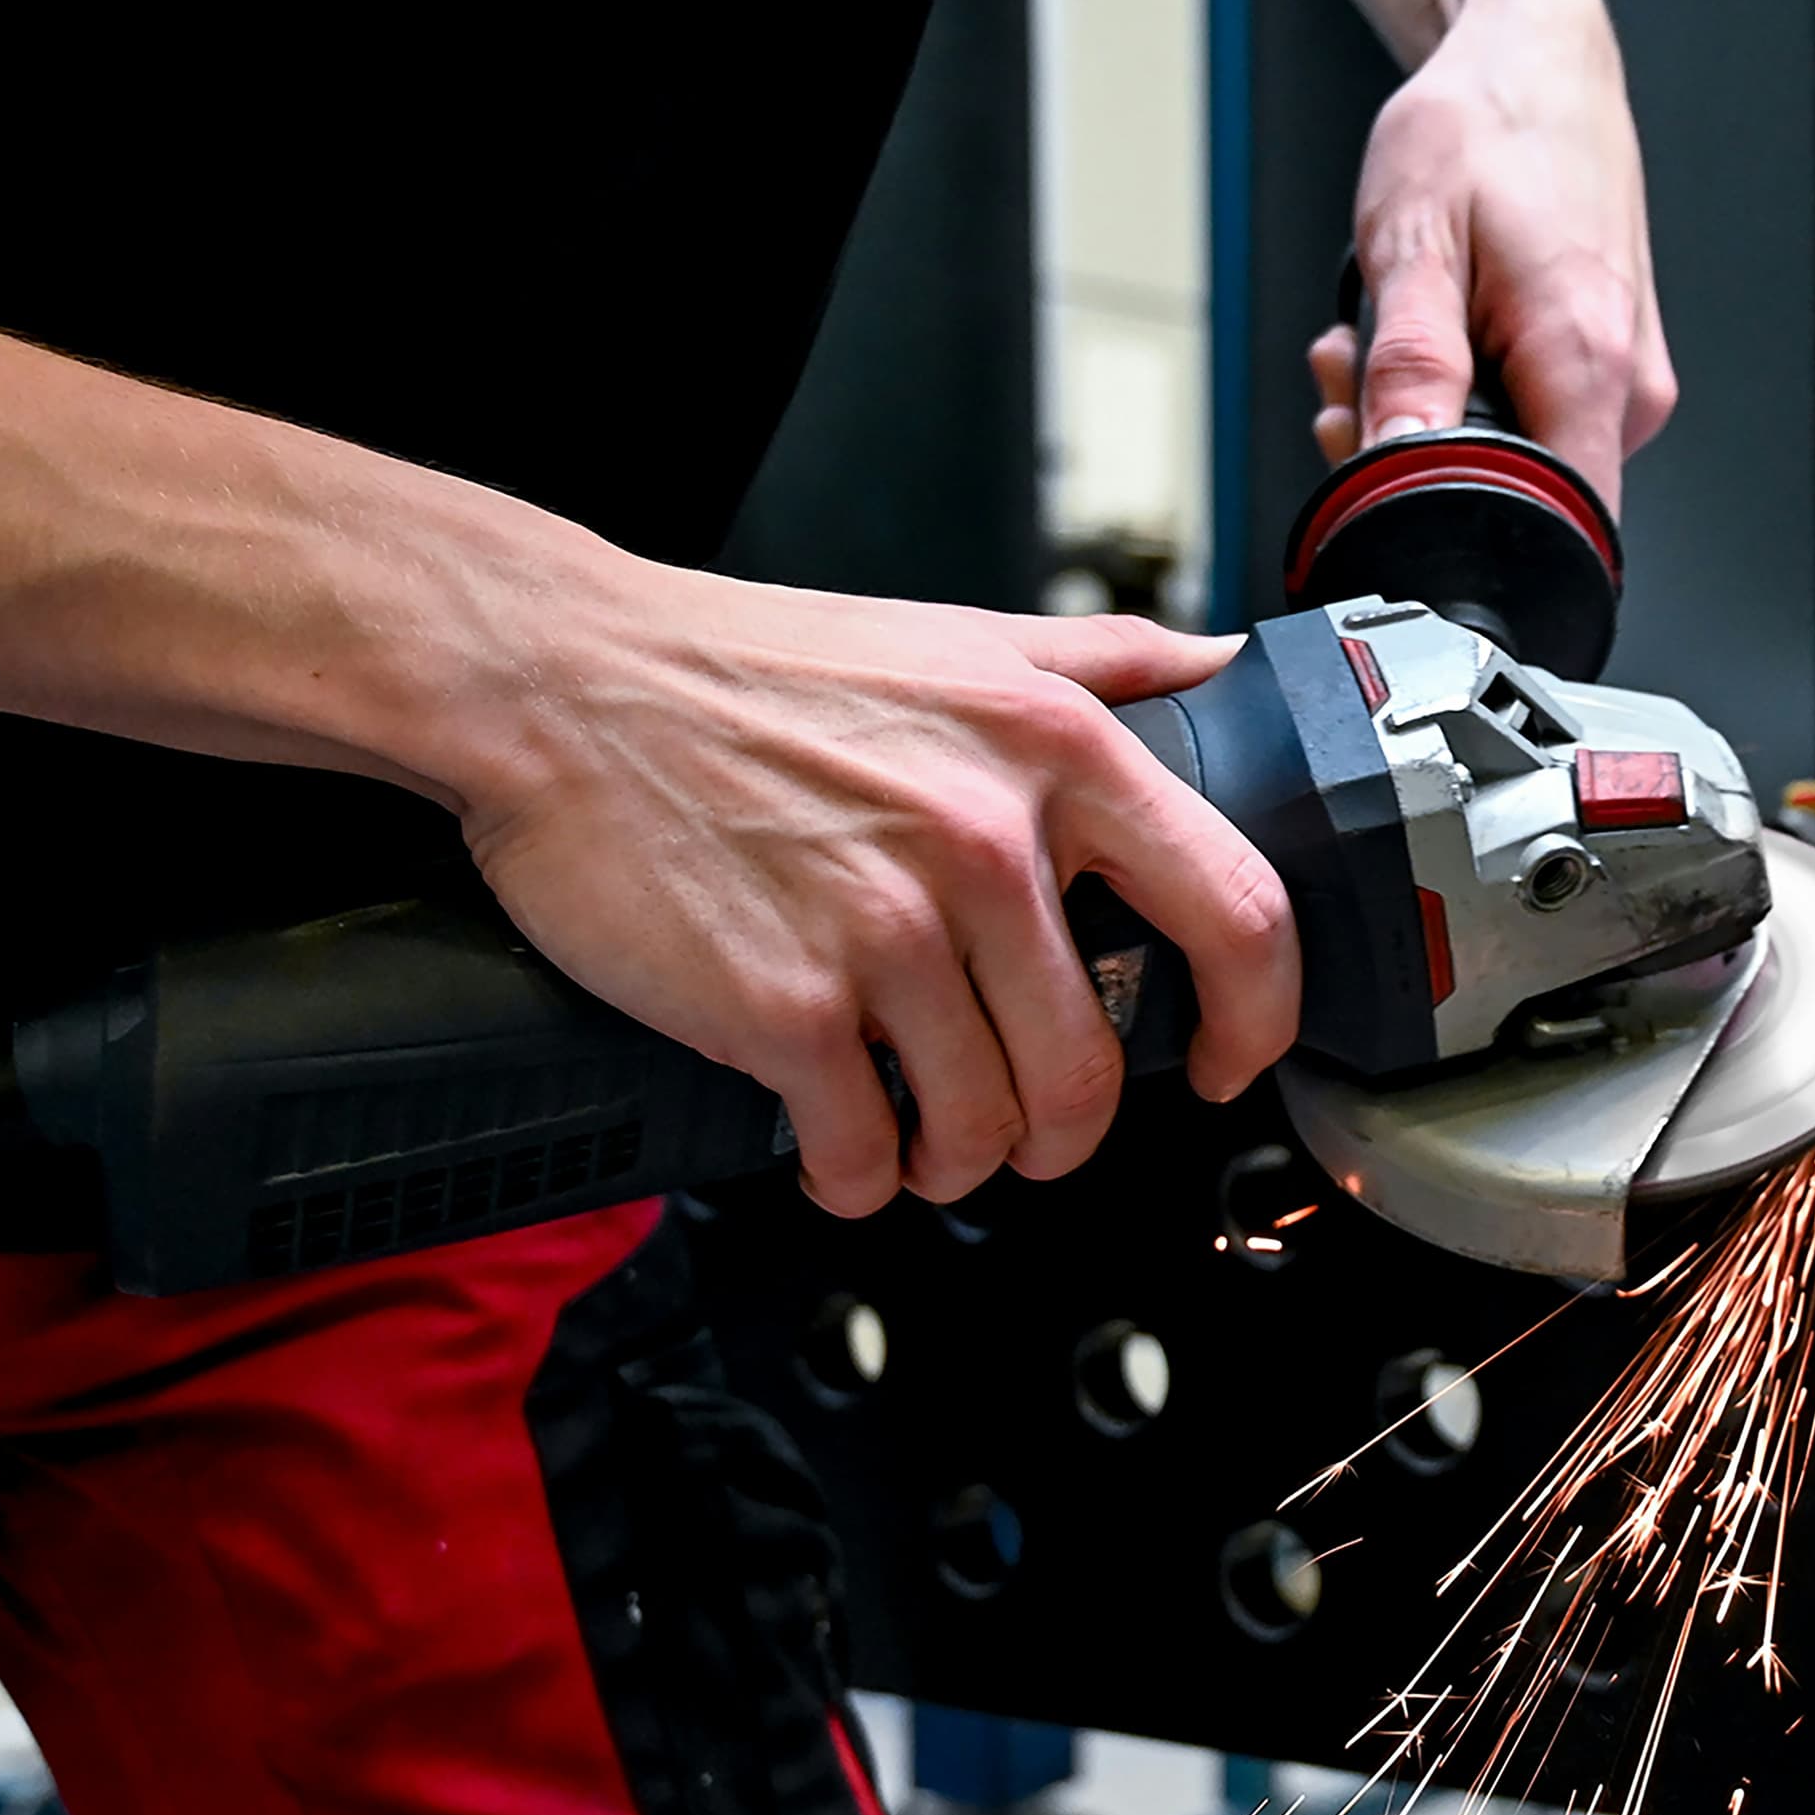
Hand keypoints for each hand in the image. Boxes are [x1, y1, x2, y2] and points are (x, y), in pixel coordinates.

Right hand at [456, 570, 1298, 1217]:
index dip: (1255, 1018)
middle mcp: (987, 843)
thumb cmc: (749, 665)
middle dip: (1060, 1132)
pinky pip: (866, 1153)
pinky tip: (839, 1147)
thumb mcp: (961, 636)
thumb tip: (1222, 666)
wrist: (559, 682)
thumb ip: (1106, 659)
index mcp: (1057, 750)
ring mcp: (887, 931)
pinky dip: (859, 1178)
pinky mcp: (785, 1007)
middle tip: (1023, 1129)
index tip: (1220, 1058)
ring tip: (923, 1139)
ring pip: (987, 1130)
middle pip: (1093, 1071)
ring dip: (959, 1163)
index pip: (1237, 913)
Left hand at [1308, 0, 1677, 506]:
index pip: (1548, 527)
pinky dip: (1460, 387)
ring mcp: (1628, 379)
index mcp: (1587, 360)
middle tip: (1352, 369)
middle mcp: (1628, 385)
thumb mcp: (1413, 240)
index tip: (1378, 461)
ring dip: (1425, 412)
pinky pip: (1529, 416)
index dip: (1447, 518)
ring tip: (1380, 328)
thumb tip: (1398, 464)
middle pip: (1516, 494)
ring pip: (1513, 455)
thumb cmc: (1483, 127)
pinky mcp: (1611, 367)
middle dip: (1411, 449)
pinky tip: (1429, 326)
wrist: (1537, 60)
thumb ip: (1409, 364)